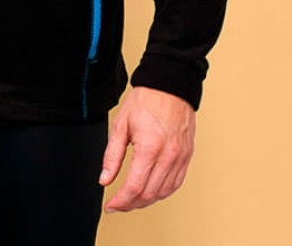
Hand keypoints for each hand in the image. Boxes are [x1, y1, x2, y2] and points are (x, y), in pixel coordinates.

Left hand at [99, 86, 195, 211]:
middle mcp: (168, 155)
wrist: (170, 85)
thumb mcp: (121, 124)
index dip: (120, 201)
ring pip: (163, 193)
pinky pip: (176, 184)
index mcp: (149, 147)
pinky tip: (151, 190)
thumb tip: (105, 179)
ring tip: (132, 199)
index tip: (111, 206)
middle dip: (131, 204)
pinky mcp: (187, 156)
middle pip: (149, 194)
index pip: (134, 187)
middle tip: (118, 204)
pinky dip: (162, 192)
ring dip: (146, 201)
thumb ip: (112, 156)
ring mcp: (180, 157)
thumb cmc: (146, 100)